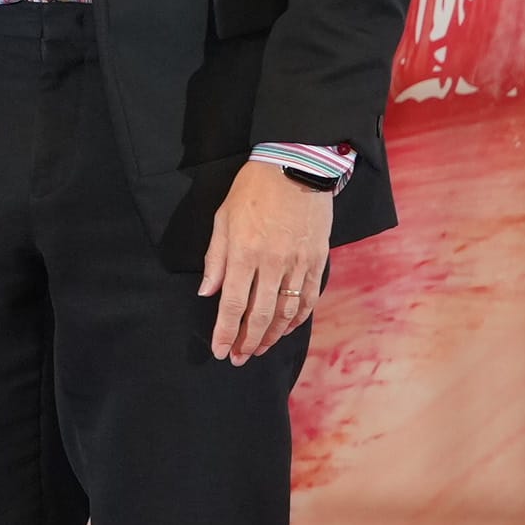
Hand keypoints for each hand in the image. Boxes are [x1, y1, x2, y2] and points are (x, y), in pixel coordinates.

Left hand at [199, 161, 335, 364]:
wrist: (296, 166)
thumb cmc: (252, 190)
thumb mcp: (223, 218)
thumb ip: (216, 258)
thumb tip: (207, 292)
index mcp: (244, 253)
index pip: (233, 304)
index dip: (226, 332)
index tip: (220, 351)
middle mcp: (272, 263)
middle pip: (260, 315)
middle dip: (247, 341)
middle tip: (239, 358)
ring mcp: (298, 263)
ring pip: (286, 311)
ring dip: (272, 335)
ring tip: (260, 348)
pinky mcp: (317, 260)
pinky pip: (309, 298)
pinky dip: (298, 318)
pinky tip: (287, 329)